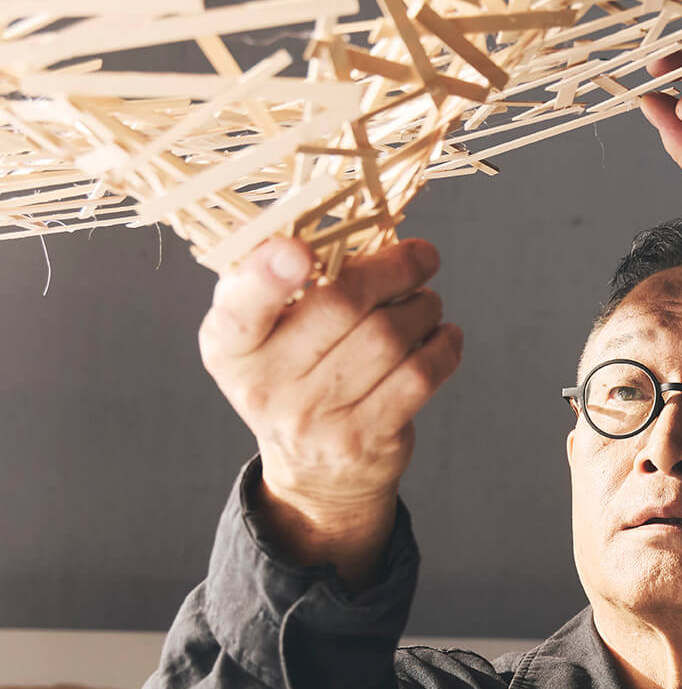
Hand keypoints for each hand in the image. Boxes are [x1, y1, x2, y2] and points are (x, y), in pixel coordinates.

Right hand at [198, 235, 462, 532]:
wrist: (313, 471)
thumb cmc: (292, 372)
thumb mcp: (262, 330)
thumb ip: (281, 276)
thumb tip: (339, 217)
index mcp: (229, 346)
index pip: (241, 310)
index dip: (268, 276)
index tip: (300, 252)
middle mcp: (264, 386)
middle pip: (340, 306)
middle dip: (394, 268)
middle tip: (423, 256)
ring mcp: (314, 418)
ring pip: (388, 338)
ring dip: (423, 307)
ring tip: (428, 300)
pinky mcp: (363, 439)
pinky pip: (418, 377)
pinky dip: (443, 346)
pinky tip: (445, 334)